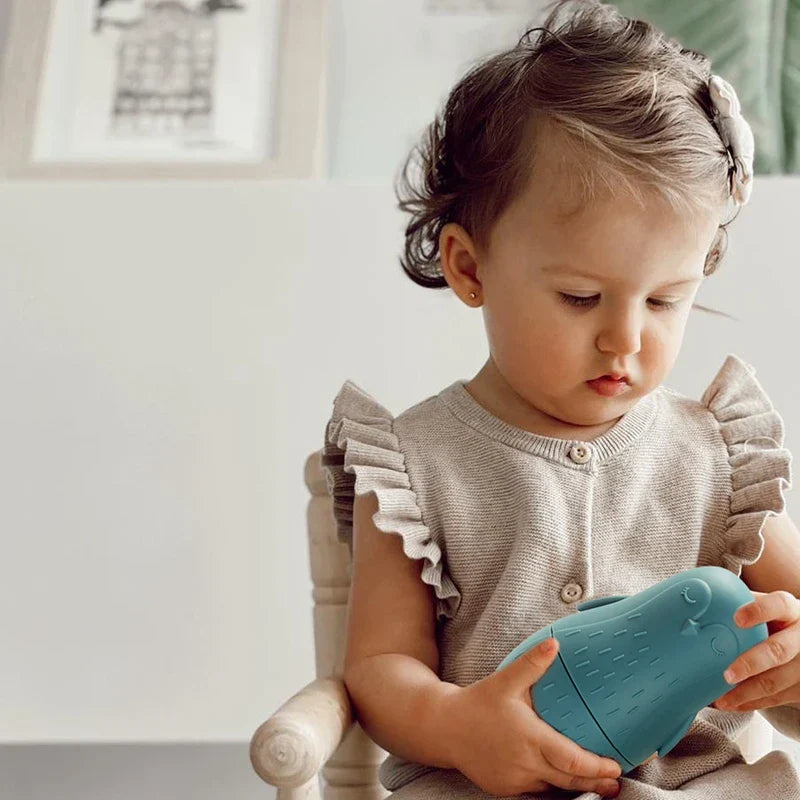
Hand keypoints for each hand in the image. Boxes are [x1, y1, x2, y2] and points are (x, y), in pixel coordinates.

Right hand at [441, 637, 622, 797]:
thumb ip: (532, 664)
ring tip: (598, 783)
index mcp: (528, 737)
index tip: (615, 765)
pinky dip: (552, 788)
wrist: (444, 728)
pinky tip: (562, 781)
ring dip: (576, 787)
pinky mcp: (505, 789)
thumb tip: (555, 644)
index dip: (596, 766)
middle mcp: (524, 763)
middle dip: (595, 782)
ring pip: (553, 789)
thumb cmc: (476, 703)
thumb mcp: (505, 681)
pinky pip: (536, 792)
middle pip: (569, 781)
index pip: (571, 760)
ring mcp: (514, 780)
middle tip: (615, 779)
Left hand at [712, 590, 799, 711]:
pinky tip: (731, 704)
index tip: (737, 618)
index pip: (779, 605)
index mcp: (791, 609)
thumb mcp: (766, 604)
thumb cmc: (776, 618)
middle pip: (779, 651)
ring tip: (722, 699)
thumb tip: (699, 597)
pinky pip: (778, 697)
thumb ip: (740, 600)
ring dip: (747, 693)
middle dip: (751, 664)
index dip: (759, 612)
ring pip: (778, 681)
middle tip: (727, 674)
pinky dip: (752, 703)